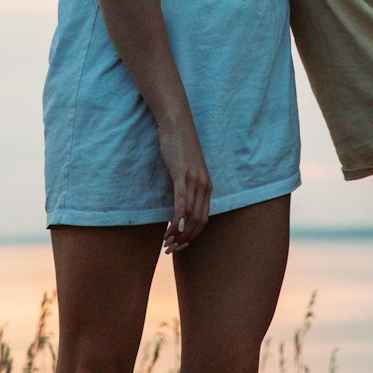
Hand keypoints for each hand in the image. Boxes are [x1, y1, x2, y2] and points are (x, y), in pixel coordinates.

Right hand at [157, 121, 211, 252]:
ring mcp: (194, 180)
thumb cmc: (180, 146)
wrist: (177, 124)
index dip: (192, 236)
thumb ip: (187, 186)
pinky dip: (178, 216)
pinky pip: (181, 200)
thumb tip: (181, 203)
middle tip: (170, 249)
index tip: (180, 245)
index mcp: (207, 187)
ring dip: (178, 232)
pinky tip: (171, 227)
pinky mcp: (182, 174)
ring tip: (166, 242)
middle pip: (198, 221)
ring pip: (189, 214)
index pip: (204, 220)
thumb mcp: (188, 170)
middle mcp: (204, 186)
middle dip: (185, 239)